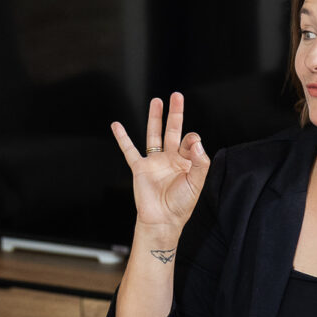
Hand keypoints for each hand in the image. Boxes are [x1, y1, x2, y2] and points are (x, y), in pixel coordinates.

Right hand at [111, 92, 209, 231]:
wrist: (162, 220)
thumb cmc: (180, 205)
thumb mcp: (196, 183)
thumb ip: (200, 162)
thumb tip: (197, 142)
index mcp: (186, 162)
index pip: (190, 141)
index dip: (192, 140)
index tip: (192, 145)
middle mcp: (170, 159)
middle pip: (173, 130)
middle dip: (175, 113)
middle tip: (176, 96)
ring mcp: (154, 162)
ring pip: (153, 135)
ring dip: (155, 118)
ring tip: (156, 101)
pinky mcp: (139, 168)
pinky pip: (129, 150)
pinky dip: (122, 138)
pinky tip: (116, 126)